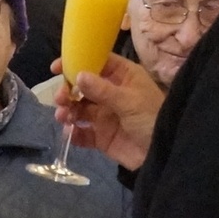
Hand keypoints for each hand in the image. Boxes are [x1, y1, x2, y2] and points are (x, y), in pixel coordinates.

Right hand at [54, 54, 165, 170]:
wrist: (162, 155)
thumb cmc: (152, 119)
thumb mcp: (129, 101)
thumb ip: (102, 90)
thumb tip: (78, 76)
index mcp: (123, 77)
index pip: (97, 63)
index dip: (77, 62)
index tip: (57, 68)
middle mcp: (112, 94)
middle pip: (83, 86)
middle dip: (68, 91)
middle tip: (61, 98)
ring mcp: (105, 115)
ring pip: (79, 109)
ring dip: (68, 111)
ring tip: (63, 117)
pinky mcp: (101, 136)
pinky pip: (82, 132)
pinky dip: (73, 132)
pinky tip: (70, 132)